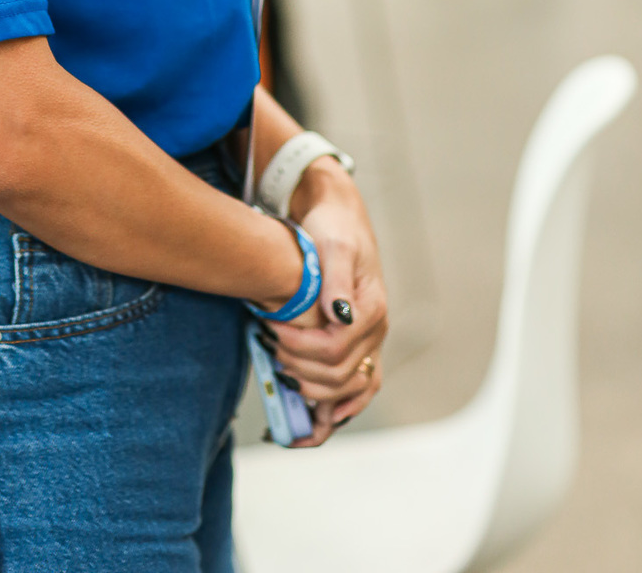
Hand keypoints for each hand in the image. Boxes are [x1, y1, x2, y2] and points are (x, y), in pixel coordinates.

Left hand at [262, 164, 387, 447]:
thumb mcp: (333, 244)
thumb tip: (338, 315)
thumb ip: (335, 280)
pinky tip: (313, 423)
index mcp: (371, 309)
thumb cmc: (333, 227)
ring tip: (279, 374)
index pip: (335, 350)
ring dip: (312, 393)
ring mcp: (368, 343)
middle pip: (339, 375)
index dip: (298, 347)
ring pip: (348, 392)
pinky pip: (354, 392)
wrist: (337, 217)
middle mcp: (375, 332)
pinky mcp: (357, 347)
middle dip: (298, 367)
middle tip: (266, 344)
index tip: (268, 328)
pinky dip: (335, 412)